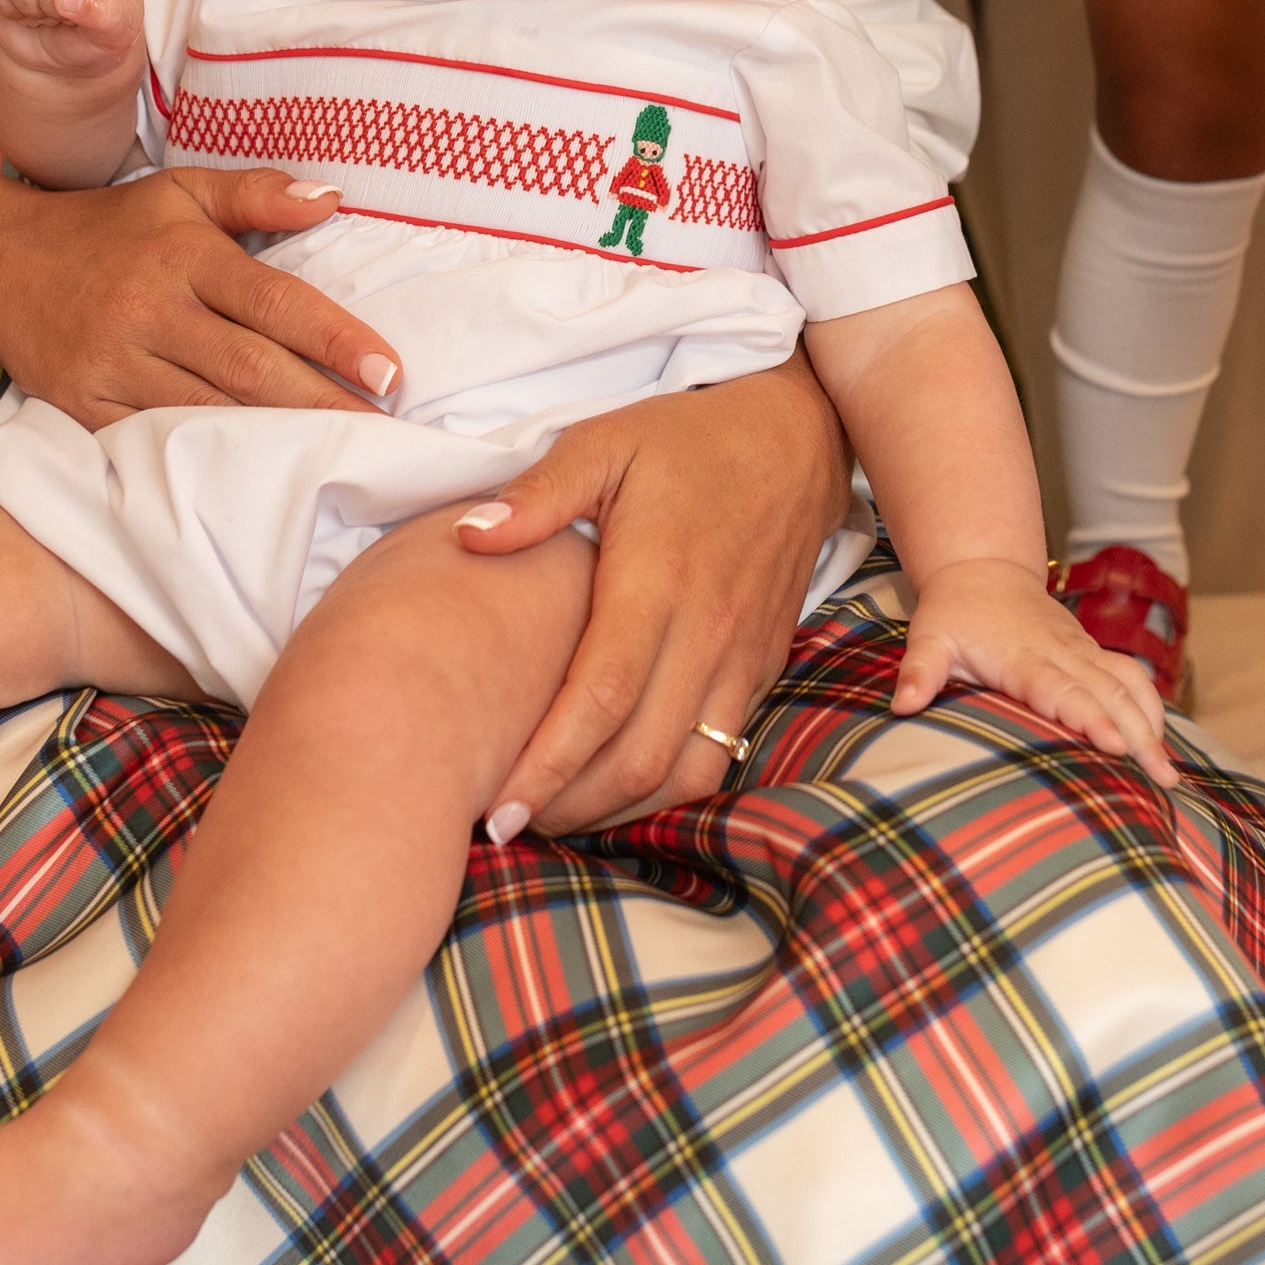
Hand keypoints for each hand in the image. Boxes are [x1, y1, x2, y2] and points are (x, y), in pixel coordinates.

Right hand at [0, 165, 400, 425]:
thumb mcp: (180, 191)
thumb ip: (256, 193)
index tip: (390, 372)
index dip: (335, 337)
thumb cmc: (110, 229)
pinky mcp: (85, 405)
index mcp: (184, 255)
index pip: (274, 300)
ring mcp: (115, 363)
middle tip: (383, 434)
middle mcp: (151, 310)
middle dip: (323, 404)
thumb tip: (331, 197)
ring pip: (208, 412)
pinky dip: (208, 463)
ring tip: (337, 462)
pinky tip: (257, 478)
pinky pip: (156, 440)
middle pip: (251, 367)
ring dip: (276, 443)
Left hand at [462, 353, 849, 837]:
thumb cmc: (684, 440)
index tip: (496, 809)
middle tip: (503, 825)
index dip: (548, 764)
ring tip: (551, 816)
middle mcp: (707, 632)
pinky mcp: (760, 670)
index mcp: (658, 580)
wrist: (796, 438)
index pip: (601, 698)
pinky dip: (662, 788)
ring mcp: (741, 658)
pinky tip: (611, 789)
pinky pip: (717, 754)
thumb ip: (537, 496)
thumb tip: (469, 538)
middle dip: (570, 806)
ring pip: (685, 771)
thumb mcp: (602, 443)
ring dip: (617, 808)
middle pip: (640, 757)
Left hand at [892, 558, 1177, 787]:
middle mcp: (1061, 653)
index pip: (1062, 690)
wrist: (981, 571)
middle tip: (1161, 779)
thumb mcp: (928, 637)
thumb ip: (919, 671)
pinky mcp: (1092, 653)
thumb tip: (902, 706)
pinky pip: (1131, 677)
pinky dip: (1151, 707)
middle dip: (1137, 735)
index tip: (1116, 746)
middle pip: (1108, 694)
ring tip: (1168, 773)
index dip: (1090, 717)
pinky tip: (1161, 742)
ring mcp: (1082, 651)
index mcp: (1023, 657)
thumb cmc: (953, 613)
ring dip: (1152, 725)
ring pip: (1128, 685)